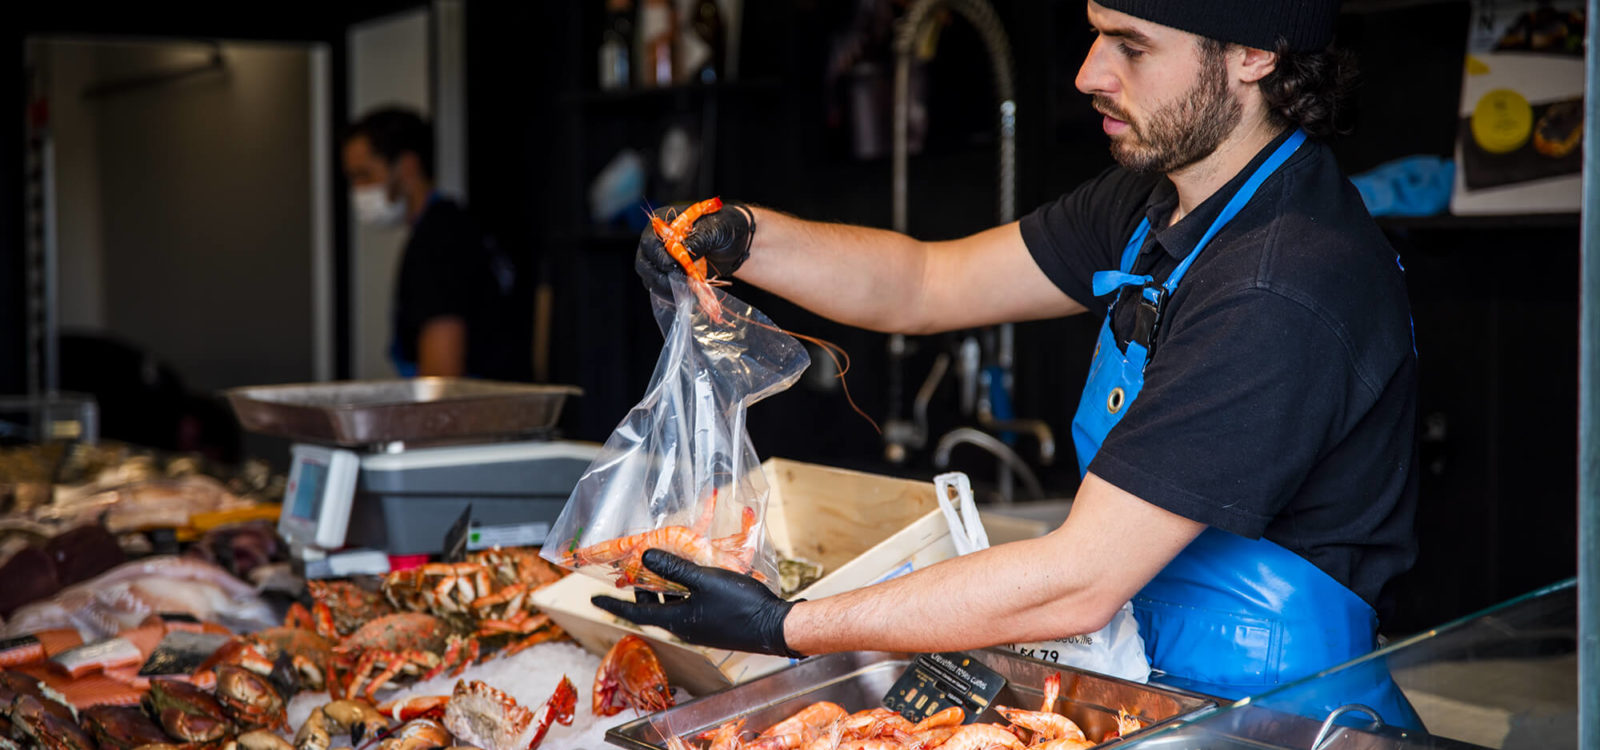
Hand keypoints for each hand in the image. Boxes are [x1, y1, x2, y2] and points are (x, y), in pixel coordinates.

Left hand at [590, 549, 800, 657]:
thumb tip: (646, 557)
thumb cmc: (739, 604)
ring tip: (662, 565)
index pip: (635, 613)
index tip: (593, 599)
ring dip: (664, 588)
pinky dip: (682, 591)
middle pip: (653, 608)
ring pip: (672, 606)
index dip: (613, 604)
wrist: (774, 627)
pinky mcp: (713, 623)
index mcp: (676, 621)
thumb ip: (675, 569)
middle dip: (641, 590)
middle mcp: (684, 627)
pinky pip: (688, 606)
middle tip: (635, 571)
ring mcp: (699, 627)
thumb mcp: (704, 581)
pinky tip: (692, 574)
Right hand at [634, 202, 755, 292]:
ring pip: (649, 277)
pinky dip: (670, 294)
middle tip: (682, 284)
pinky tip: (687, 297)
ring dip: (665, 288)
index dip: (659, 257)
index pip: (650, 241)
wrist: (737, 242)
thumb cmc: (726, 228)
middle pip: (644, 262)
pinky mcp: (667, 274)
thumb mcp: (716, 229)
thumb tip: (683, 250)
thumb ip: (699, 238)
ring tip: (688, 293)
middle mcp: (658, 240)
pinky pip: (659, 287)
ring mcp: (660, 258)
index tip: (674, 267)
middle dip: (660, 277)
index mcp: (666, 223)